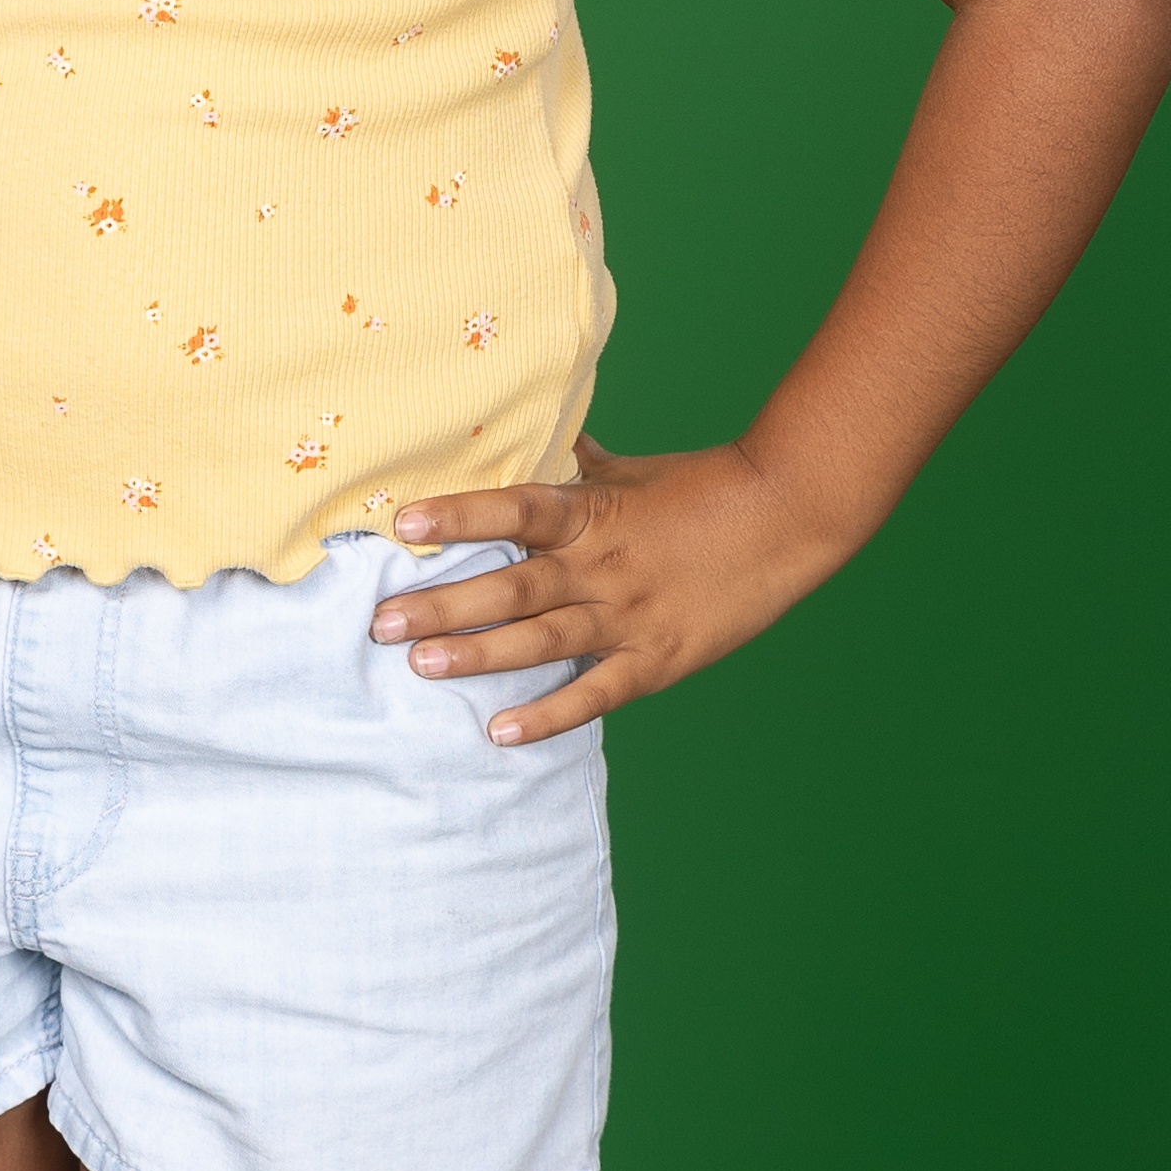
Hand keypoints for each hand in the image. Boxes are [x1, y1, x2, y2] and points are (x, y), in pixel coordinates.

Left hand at [369, 434, 857, 745]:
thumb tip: (545, 439)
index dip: (459, 515)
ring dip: (478, 656)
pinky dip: (549, 715)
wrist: (788, 517)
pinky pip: (595, 693)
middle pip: (511, 588)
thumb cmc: (706, 486)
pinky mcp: (657, 660)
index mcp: (593, 511)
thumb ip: (582, 467)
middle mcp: (602, 566)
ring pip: (541, 641)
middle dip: (443, 605)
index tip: (403, 520)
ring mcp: (629, 616)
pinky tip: (502, 731)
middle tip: (382, 622)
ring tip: (421, 666)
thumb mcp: (635, 470)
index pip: (514, 511)